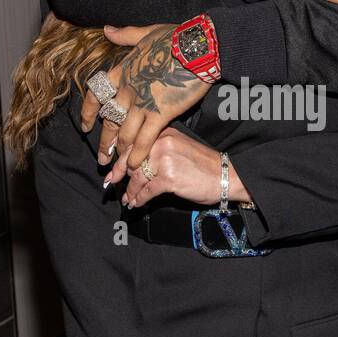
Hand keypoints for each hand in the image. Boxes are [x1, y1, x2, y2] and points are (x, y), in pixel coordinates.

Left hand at [79, 23, 207, 180]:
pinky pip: (144, 139)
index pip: (96, 95)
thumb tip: (107, 30)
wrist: (196, 47)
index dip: (88, 112)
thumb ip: (125, 35)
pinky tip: (134, 166)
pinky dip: (137, 154)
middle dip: (105, 142)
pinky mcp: (160, 113)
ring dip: (120, 152)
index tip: (86, 126)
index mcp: (122, 71)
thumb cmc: (175, 37)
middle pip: (110, 120)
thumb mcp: (146, 32)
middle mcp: (127, 90)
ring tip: (117, 167)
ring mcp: (142, 103)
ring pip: (125, 133)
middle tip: (102, 158)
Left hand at [120, 127, 248, 208]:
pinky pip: (147, 190)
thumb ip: (158, 151)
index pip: (135, 145)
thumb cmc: (204, 165)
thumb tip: (134, 165)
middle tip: (112, 184)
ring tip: (128, 199)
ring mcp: (165, 160)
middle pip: (133, 161)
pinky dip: (140, 199)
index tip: (114, 171)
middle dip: (121, 175)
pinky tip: (137, 203)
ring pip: (138, 177)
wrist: (225, 176)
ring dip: (131, 191)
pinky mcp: (169, 178)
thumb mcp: (179, 148)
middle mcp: (162, 143)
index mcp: (164, 133)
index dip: (122, 160)